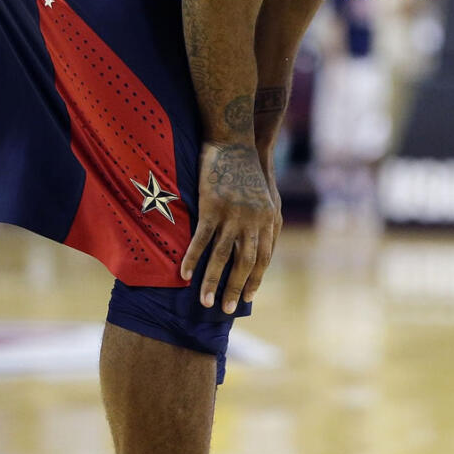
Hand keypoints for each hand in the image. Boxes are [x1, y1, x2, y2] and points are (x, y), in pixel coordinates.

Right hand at [180, 142, 279, 312]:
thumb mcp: (268, 200)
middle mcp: (253, 222)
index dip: (254, 279)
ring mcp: (233, 215)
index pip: (263, 259)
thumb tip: (262, 251)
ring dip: (212, 281)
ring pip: (222, 256)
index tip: (247, 297)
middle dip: (235, 288)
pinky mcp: (212, 207)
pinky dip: (193, 258)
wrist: (236, 143)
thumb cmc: (251, 172)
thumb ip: (266, 225)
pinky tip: (184, 274)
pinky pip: (202, 239)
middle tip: (226, 309)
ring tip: (205, 301)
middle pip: (244, 263)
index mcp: (268, 221)